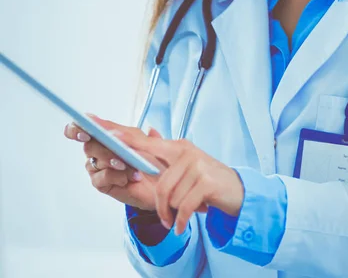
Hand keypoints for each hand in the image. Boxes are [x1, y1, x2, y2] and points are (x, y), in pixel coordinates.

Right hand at [64, 118, 159, 210]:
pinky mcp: (103, 184)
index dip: (77, 128)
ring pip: (94, 162)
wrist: (165, 183)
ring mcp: (101, 167)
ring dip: (113, 162)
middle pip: (89, 145)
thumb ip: (130, 136)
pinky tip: (129, 178)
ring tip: (131, 166)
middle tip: (119, 152)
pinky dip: (116, 176)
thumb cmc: (157, 160)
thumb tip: (112, 132)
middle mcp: (102, 149)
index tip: (84, 132)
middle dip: (104, 149)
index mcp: (112, 134)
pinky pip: (100, 178)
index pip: (86, 126)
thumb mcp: (149, 143)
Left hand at [97, 120, 244, 235]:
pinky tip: (182, 225)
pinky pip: (183, 206)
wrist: (236, 191)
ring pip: (171, 197)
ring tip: (181, 217)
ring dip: (174, 213)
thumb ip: (165, 156)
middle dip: (161, 206)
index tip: (103, 129)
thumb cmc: (207, 180)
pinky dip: (181, 220)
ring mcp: (198, 166)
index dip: (124, 138)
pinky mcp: (206, 182)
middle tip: (165, 218)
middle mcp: (187, 153)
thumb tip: (147, 132)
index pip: (146, 143)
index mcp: (178, 147)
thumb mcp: (186, 166)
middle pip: (160, 183)